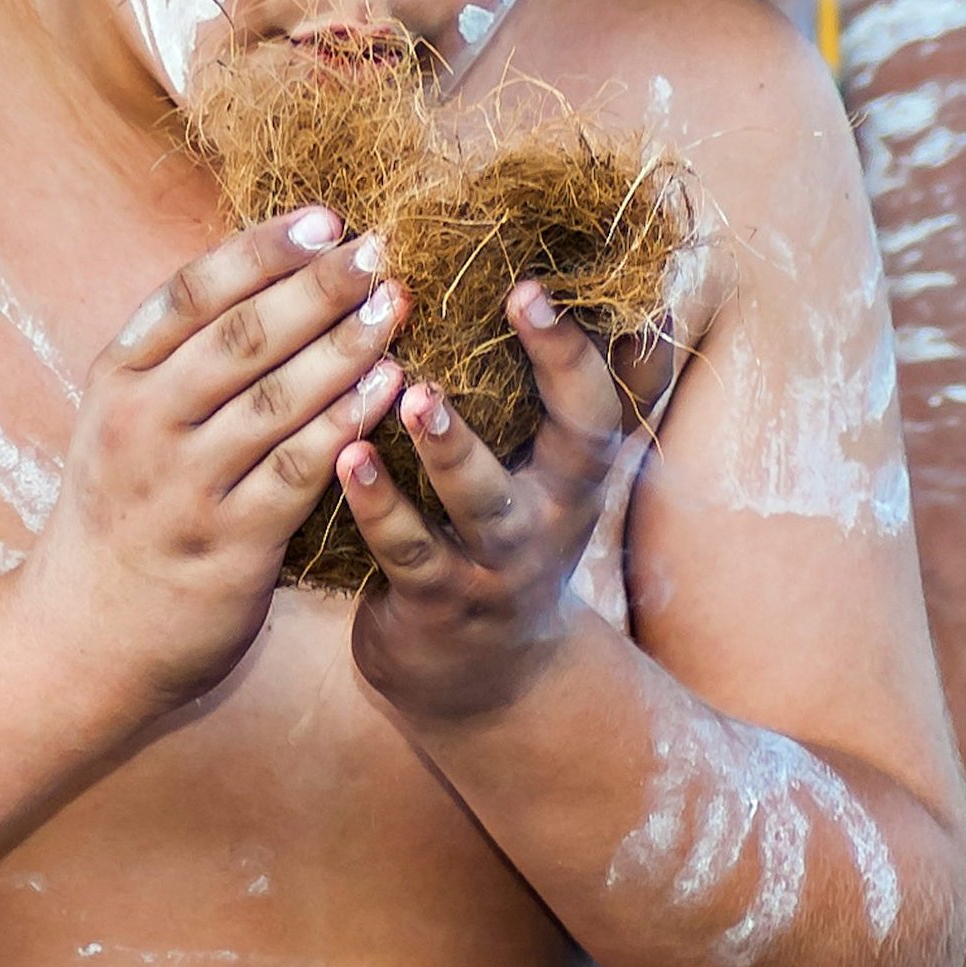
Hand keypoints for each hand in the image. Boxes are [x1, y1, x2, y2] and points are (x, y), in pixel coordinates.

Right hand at [18, 208, 407, 721]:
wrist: (86, 634)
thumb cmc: (125, 502)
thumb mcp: (124, 413)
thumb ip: (181, 350)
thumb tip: (270, 263)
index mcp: (119, 377)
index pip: (193, 291)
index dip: (263, 249)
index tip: (326, 218)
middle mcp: (144, 423)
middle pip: (241, 336)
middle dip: (316, 287)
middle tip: (378, 251)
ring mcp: (183, 486)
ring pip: (275, 400)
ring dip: (342, 348)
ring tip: (393, 307)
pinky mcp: (226, 544)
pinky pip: (296, 472)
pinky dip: (345, 425)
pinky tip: (389, 390)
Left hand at [344, 283, 648, 722]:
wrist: (483, 684)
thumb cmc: (506, 539)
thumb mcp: (552, 478)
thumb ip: (571, 396)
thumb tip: (622, 299)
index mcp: (577, 473)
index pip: (600, 400)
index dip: (575, 344)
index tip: (535, 282)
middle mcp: (549, 515)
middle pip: (573, 443)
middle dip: (551, 371)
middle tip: (513, 301)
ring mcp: (495, 564)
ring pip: (479, 500)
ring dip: (449, 445)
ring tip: (411, 392)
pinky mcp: (436, 603)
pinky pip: (406, 551)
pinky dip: (377, 504)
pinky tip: (343, 457)